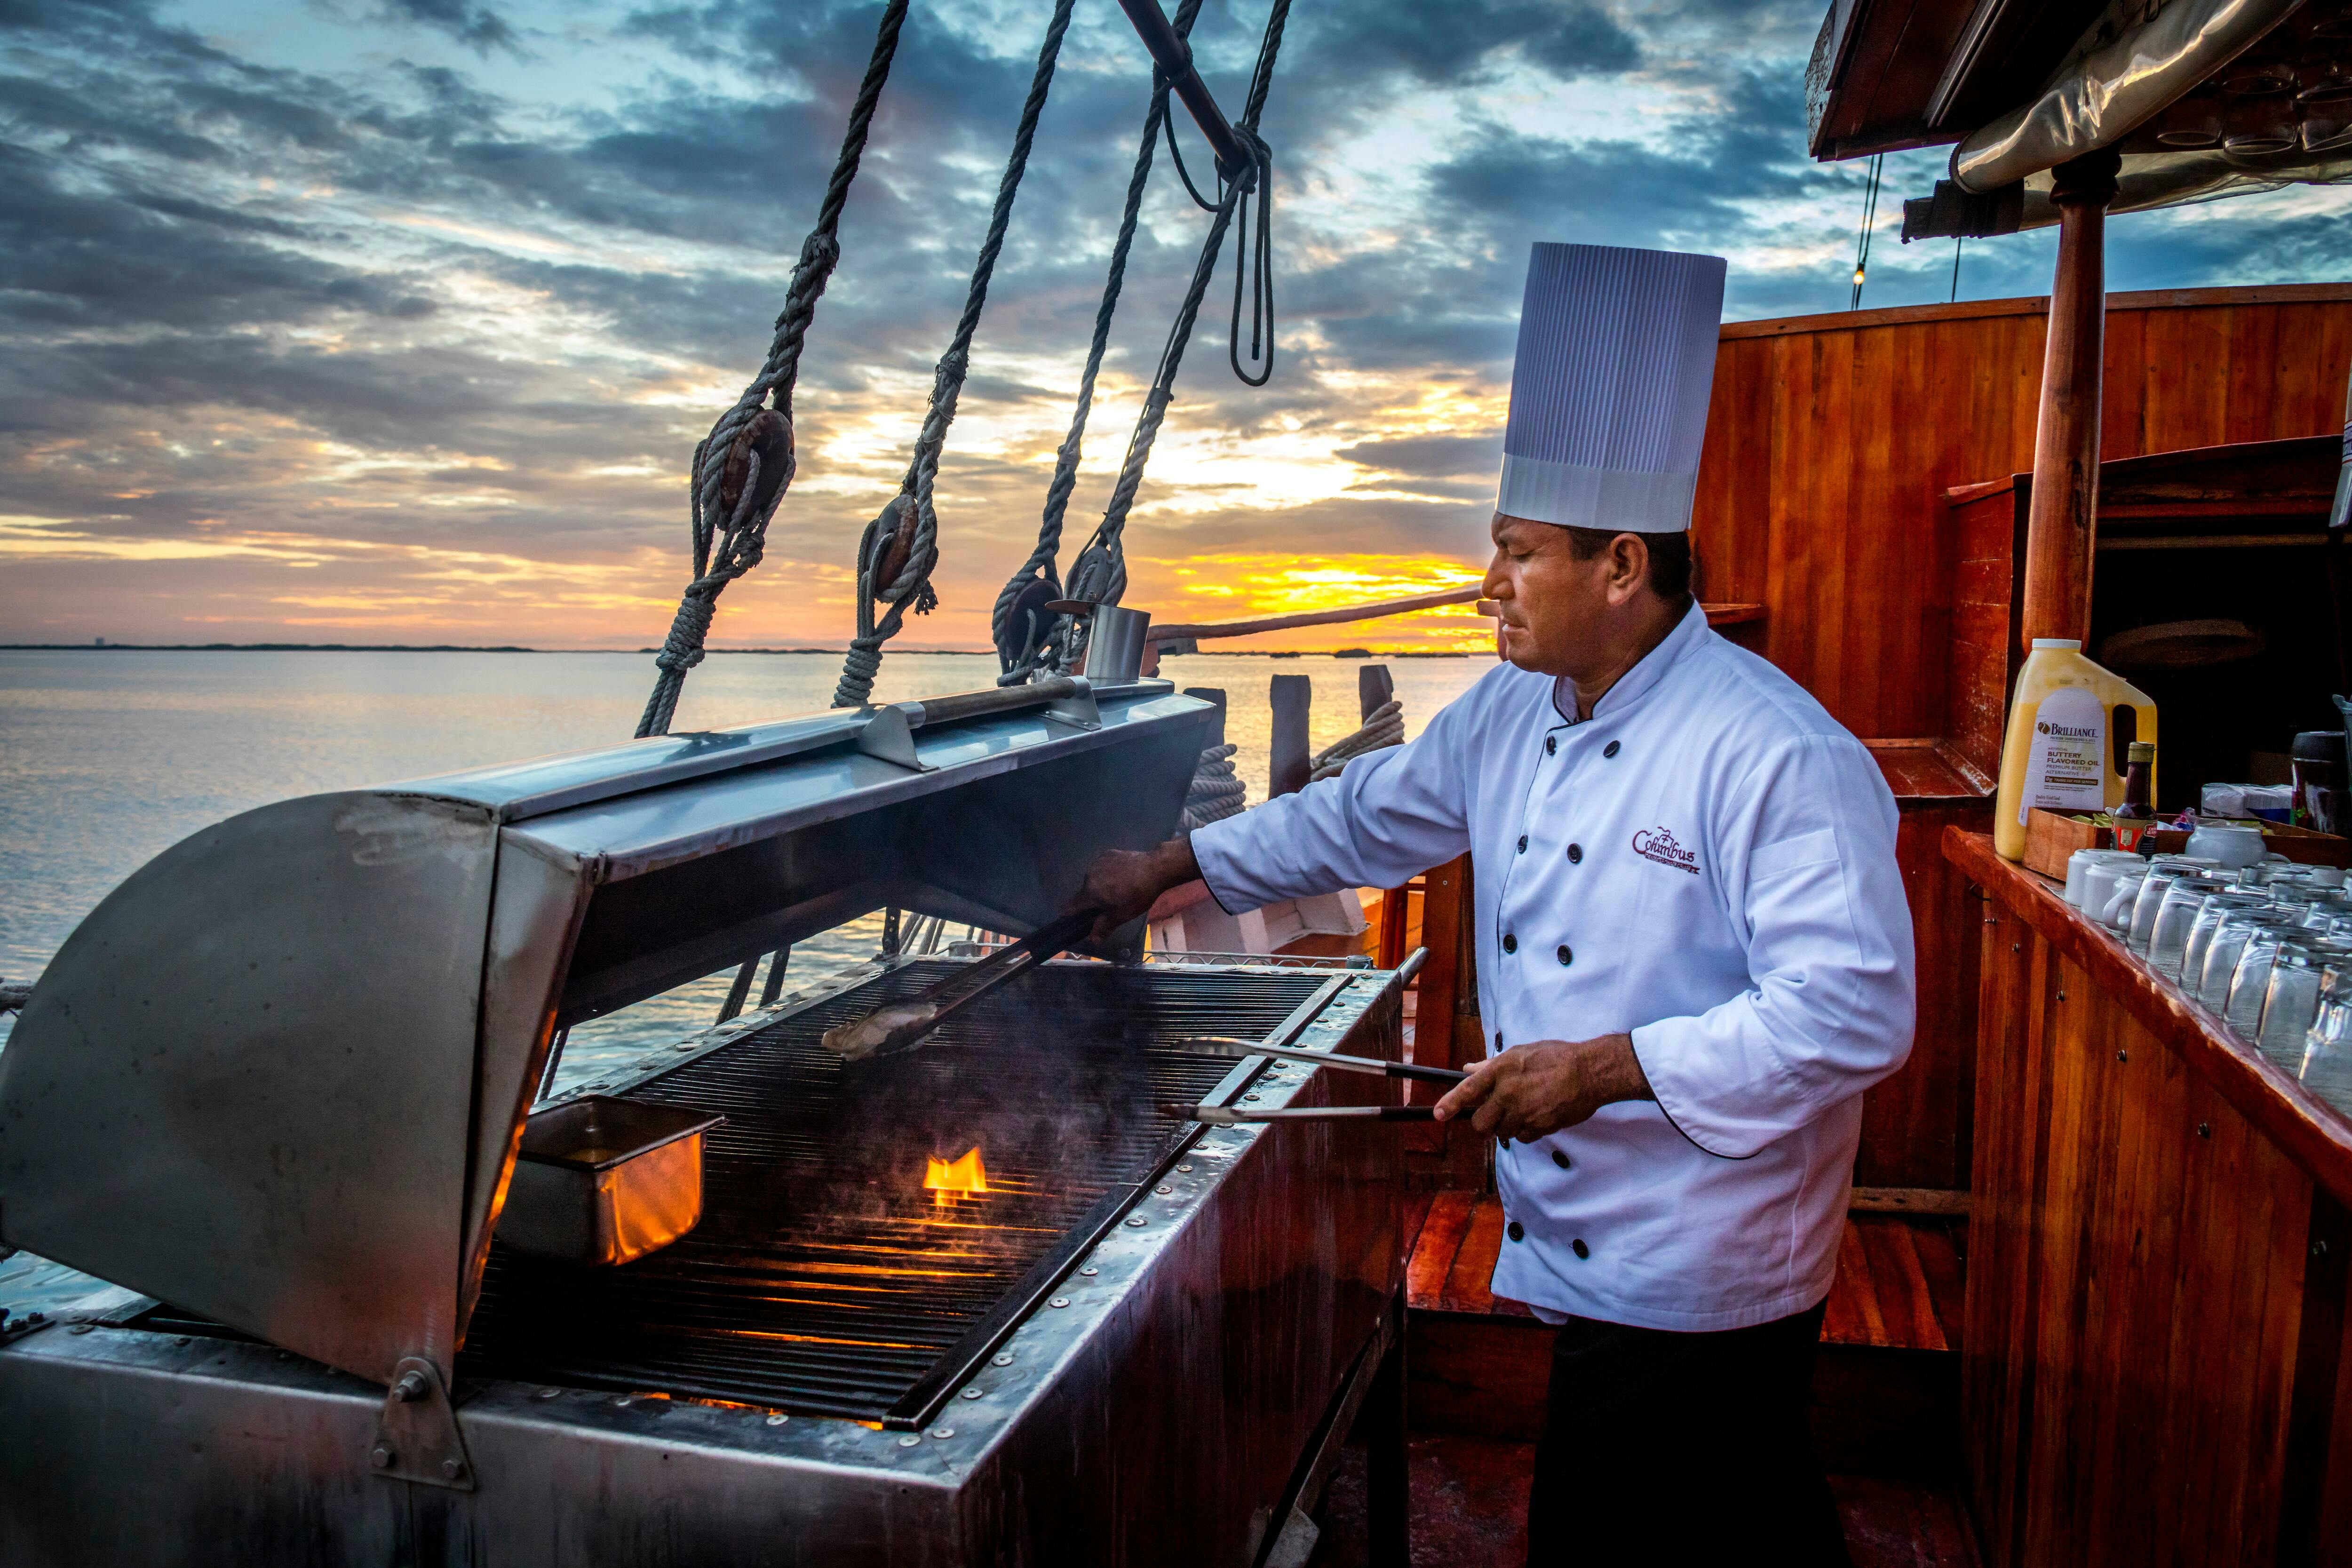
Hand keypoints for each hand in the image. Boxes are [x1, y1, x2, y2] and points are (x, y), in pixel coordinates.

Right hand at [1070, 836, 1200, 945]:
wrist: (1155, 868)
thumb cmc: (1138, 895)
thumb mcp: (1122, 915)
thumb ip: (1104, 927)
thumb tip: (1093, 941)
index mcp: (1089, 892)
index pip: (1069, 906)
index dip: (1069, 914)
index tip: (1075, 919)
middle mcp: (1089, 875)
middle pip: (1084, 893)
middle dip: (1093, 900)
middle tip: (1111, 904)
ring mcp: (1097, 862)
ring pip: (1093, 879)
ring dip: (1100, 885)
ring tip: (1119, 888)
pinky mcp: (1107, 853)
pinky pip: (1101, 867)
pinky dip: (1107, 873)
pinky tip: (1122, 875)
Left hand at [1432, 1034, 1652, 1142]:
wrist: (1590, 1072)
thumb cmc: (1557, 1058)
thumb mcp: (1521, 1053)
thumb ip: (1492, 1065)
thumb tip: (1468, 1068)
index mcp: (1501, 1070)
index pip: (1468, 1091)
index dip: (1450, 1104)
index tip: (1439, 1114)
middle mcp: (1508, 1092)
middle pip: (1481, 1123)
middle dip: (1485, 1123)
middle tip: (1495, 1115)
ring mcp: (1524, 1112)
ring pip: (1502, 1132)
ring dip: (1508, 1126)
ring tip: (1525, 1109)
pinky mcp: (1539, 1127)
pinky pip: (1523, 1138)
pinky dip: (1527, 1131)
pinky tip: (1538, 1116)